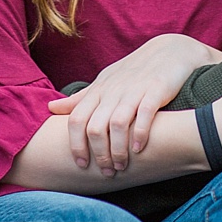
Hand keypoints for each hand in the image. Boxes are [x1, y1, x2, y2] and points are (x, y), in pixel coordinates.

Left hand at [48, 33, 221, 175]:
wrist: (169, 50)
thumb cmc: (133, 71)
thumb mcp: (104, 82)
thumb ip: (80, 98)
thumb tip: (51, 108)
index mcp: (98, 90)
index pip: (76, 119)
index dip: (75, 144)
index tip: (82, 164)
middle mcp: (113, 90)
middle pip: (95, 127)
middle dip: (98, 154)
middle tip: (105, 172)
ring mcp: (134, 89)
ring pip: (117, 124)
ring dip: (117, 150)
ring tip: (121, 165)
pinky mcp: (156, 90)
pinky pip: (144, 113)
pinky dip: (139, 133)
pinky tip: (139, 148)